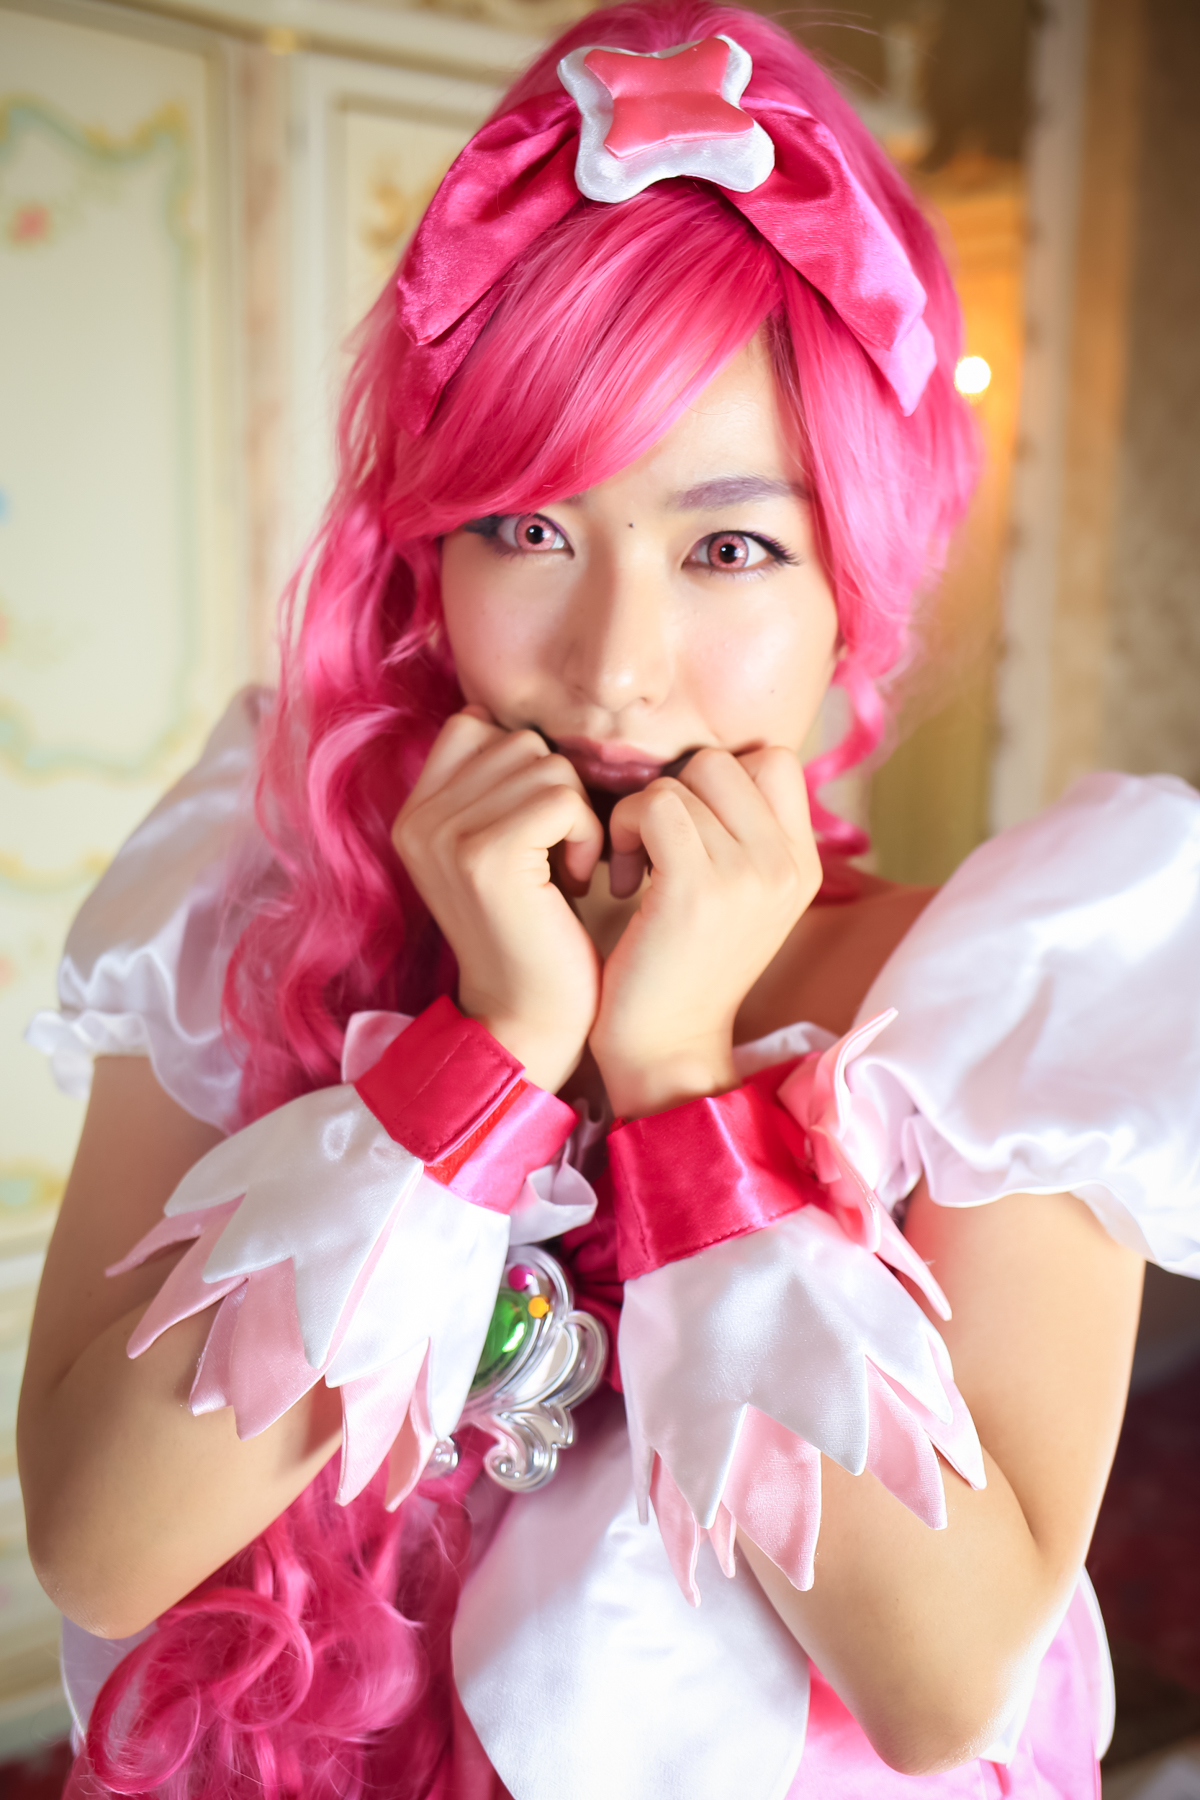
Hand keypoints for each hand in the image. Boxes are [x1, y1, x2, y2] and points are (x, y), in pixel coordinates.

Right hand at [392, 709, 603, 1091]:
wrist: (531, 1018)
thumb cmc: (535, 929)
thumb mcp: (499, 848)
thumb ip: (496, 786)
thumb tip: (522, 723)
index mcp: (413, 813)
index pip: (475, 725)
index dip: (524, 766)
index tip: (538, 828)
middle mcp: (416, 818)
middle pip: (516, 741)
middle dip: (555, 792)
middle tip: (554, 857)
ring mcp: (445, 836)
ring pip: (544, 764)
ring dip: (575, 816)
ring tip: (564, 873)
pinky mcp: (485, 857)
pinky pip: (561, 798)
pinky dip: (585, 836)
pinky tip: (575, 883)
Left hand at [590, 747, 820, 1117]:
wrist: (666, 1048)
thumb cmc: (684, 967)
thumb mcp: (739, 898)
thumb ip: (741, 835)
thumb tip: (706, 768)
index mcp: (803, 864)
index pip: (774, 760)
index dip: (717, 779)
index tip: (688, 828)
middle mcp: (787, 865)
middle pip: (725, 760)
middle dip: (676, 791)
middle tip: (654, 847)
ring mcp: (747, 874)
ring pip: (683, 780)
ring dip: (642, 814)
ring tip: (636, 868)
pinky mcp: (696, 887)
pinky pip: (655, 805)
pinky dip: (625, 830)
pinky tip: (621, 878)